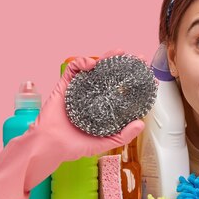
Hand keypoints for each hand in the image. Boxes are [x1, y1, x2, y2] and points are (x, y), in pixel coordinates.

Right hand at [0, 50, 144, 198]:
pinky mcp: (65, 85)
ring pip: (94, 67)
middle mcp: (93, 95)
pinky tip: (91, 65)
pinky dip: (82, 62)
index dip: (133, 79)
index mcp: (103, 106)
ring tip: (117, 53)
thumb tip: (141, 123)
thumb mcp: (105, 142)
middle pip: (110, 73)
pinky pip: (73, 68)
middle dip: (123, 62)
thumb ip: (124, 135)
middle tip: (136, 57)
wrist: (51, 146)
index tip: (146, 73)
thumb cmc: (75, 146)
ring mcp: (79, 88)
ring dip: (106, 57)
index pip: (121, 88)